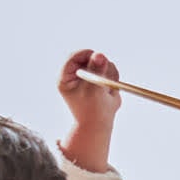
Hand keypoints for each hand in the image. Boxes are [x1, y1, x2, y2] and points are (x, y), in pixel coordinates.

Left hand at [58, 49, 119, 172]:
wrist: (100, 125)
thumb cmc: (93, 111)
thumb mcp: (92, 91)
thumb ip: (95, 71)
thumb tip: (100, 54)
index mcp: (66, 77)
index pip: (74, 57)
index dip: (86, 54)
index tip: (98, 57)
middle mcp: (77, 73)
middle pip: (89, 57)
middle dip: (101, 66)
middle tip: (105, 77)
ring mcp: (89, 75)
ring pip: (102, 62)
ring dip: (109, 73)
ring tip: (107, 90)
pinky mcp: (100, 77)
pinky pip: (109, 68)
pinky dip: (114, 77)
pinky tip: (111, 91)